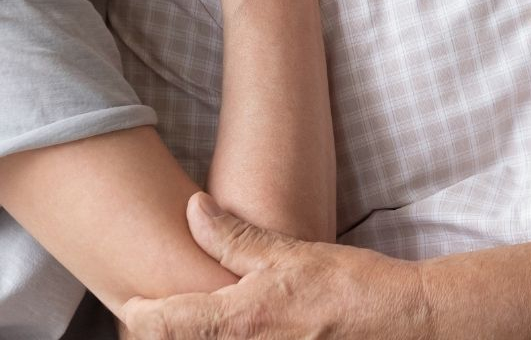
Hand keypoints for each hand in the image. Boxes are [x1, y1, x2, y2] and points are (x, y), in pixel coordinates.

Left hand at [120, 194, 428, 339]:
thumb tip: (193, 209)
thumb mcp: (288, 252)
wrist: (397, 319)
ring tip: (190, 316)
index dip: (139, 313)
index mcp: (239, 319)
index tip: (129, 301)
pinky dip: (222, 338)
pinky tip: (237, 324)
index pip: (166, 324)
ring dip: (193, 334)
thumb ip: (234, 237)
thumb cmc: (347, 283)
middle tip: (153, 310)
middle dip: (162, 329)